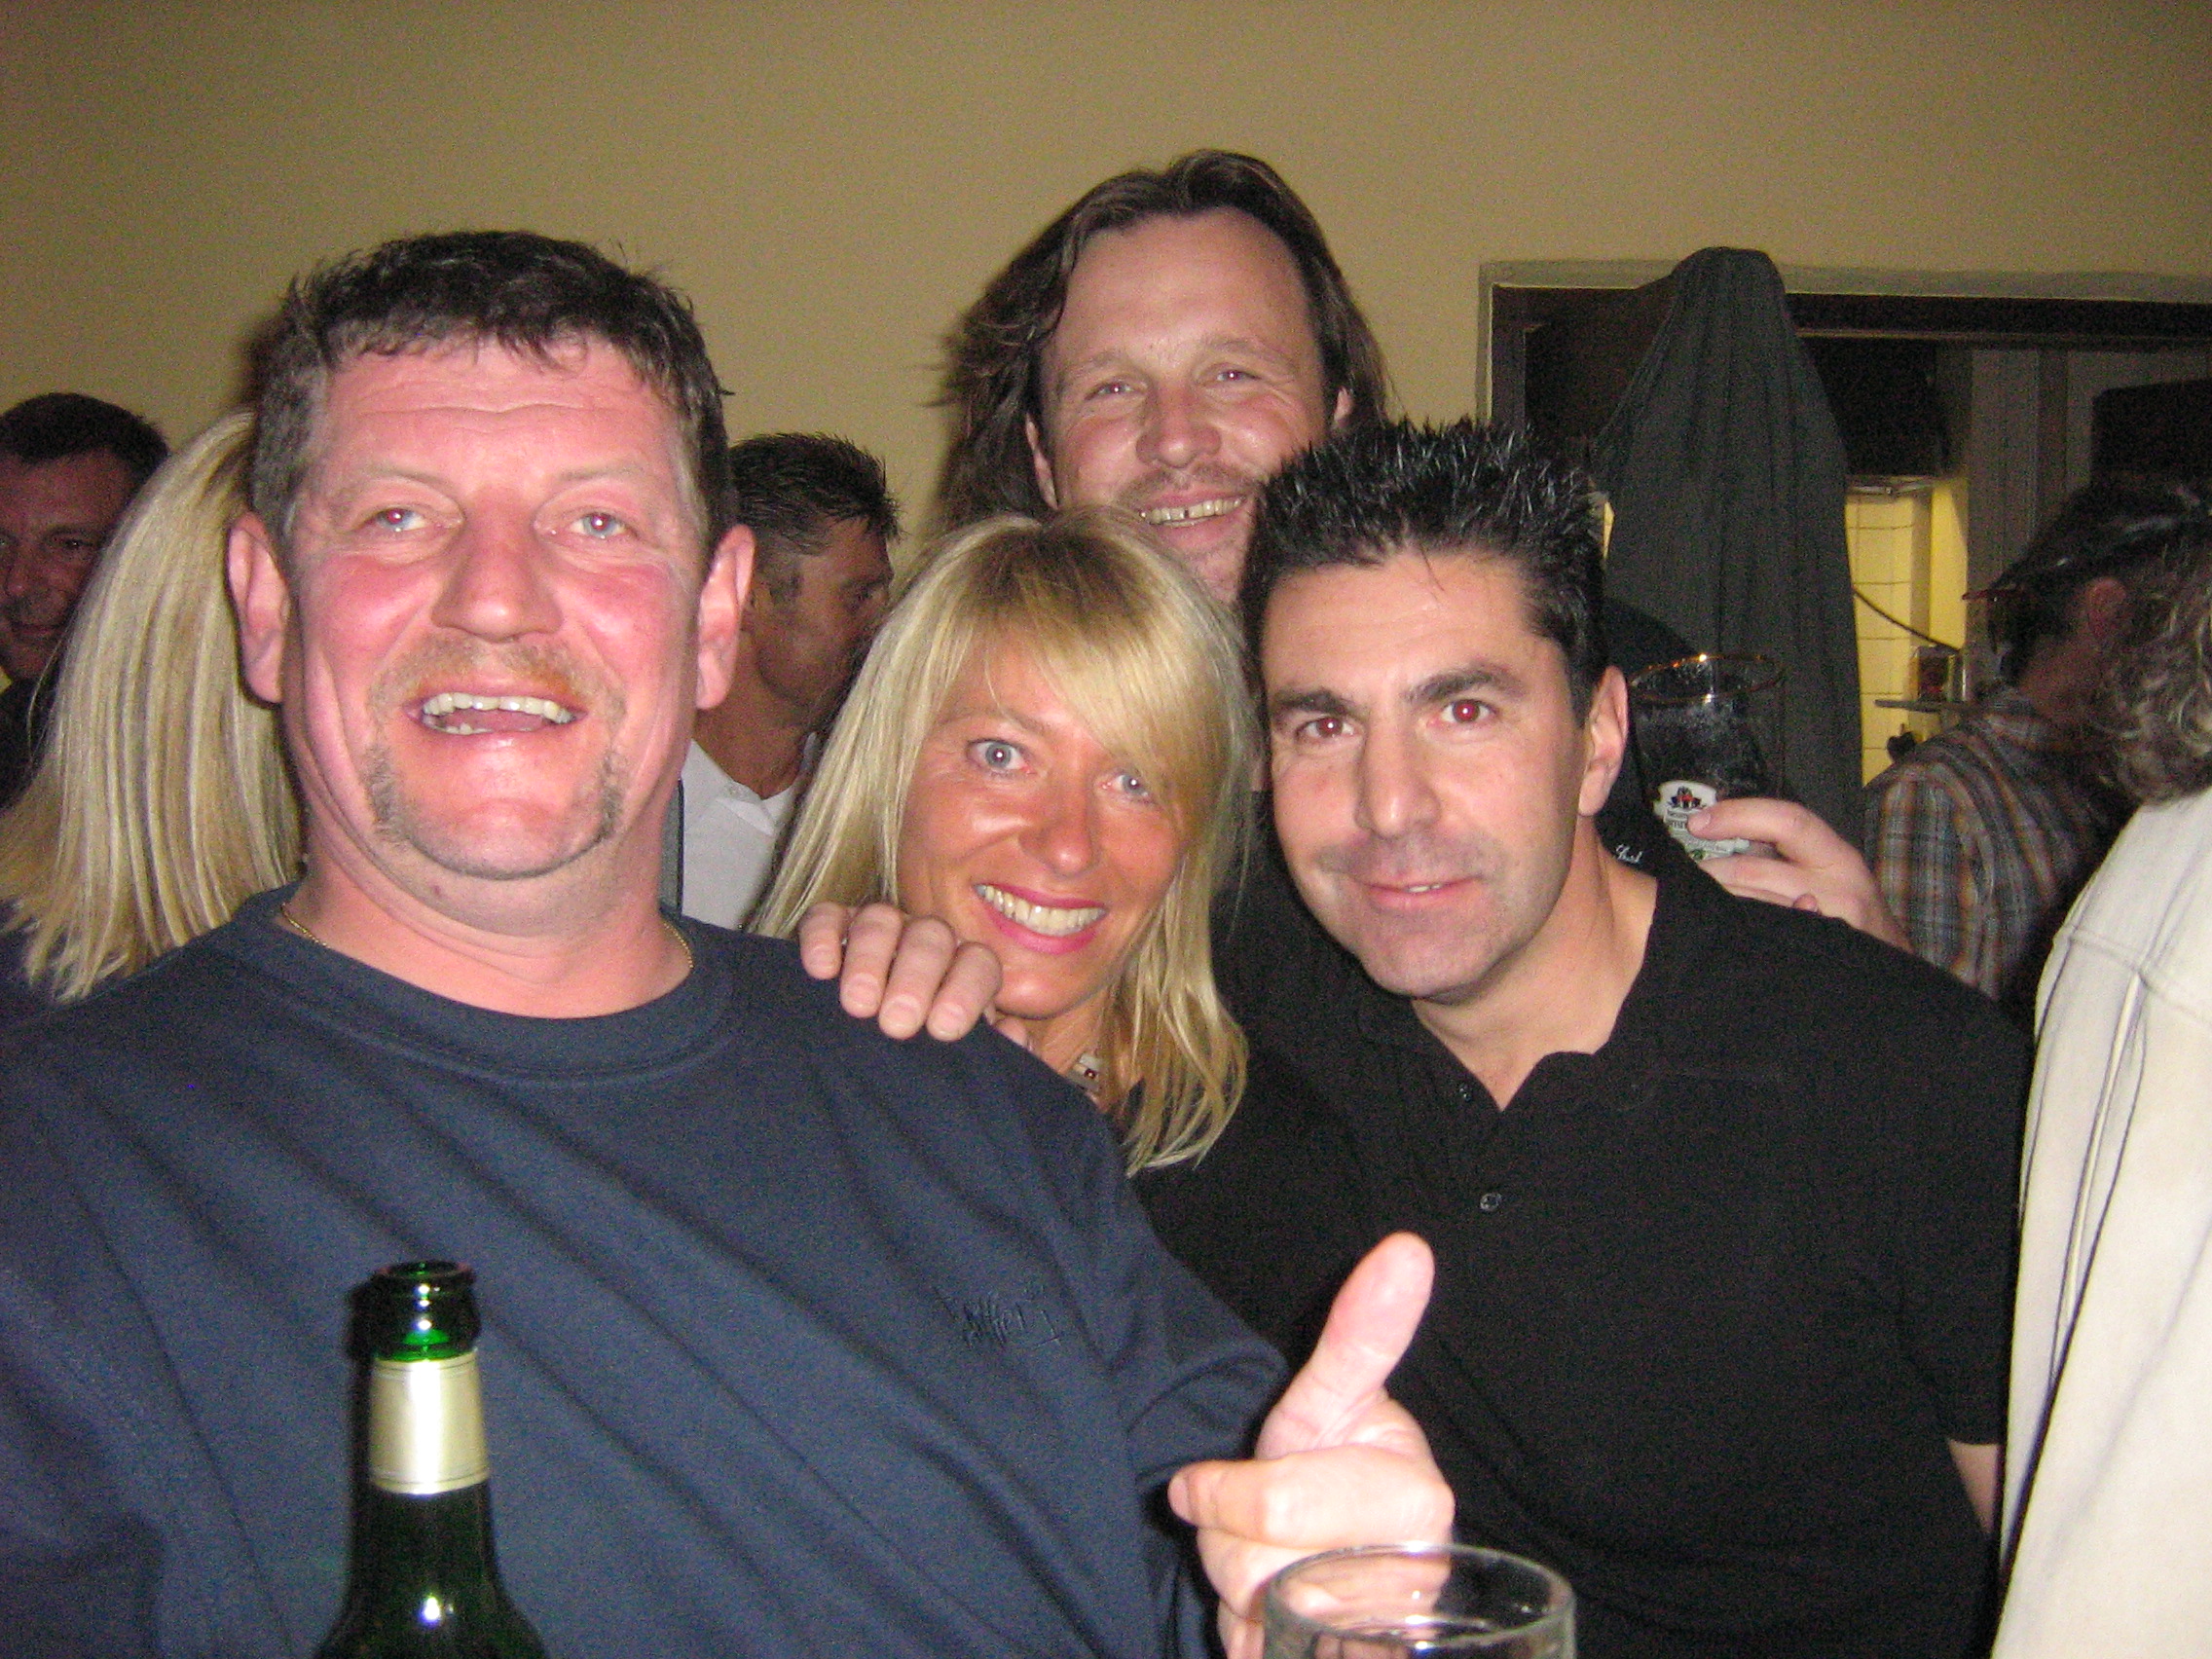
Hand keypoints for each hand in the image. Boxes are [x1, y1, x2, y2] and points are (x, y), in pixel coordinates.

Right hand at [796, 900, 1019, 1042]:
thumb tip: (1013, 1036)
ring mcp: (880, 930)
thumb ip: (995, 1055)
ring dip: (870, 958)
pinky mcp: (832, 928)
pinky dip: (823, 936)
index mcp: (964, 969)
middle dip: (916, 977)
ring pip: (881, 920)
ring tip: (858, 1005)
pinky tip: (821, 972)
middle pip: (930, 937)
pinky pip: (828, 916)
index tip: (942, 1030)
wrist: (864, 1061)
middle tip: (897, 1023)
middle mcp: (926, 942)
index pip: (979, 963)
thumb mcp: (960, 1065)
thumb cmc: (923, 1060)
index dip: (965, 992)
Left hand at [1170, 1234, 1453, 1658]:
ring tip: (1264, 1557)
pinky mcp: (1347, 1657)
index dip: (1224, 1495)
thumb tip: (1408, 1247)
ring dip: (1233, 1583)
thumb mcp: (1334, 1394)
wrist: (1340, 1550)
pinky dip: (1246, 1634)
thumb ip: (1361, 1332)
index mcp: (1415, 1499)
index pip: (1276, 1503)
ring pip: (1250, 1609)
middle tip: (1245, 1514)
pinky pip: (1257, 1651)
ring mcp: (1379, 1630)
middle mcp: (1411, 1575)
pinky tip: (1268, 1612)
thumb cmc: (1331, 1461)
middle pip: (1257, 1564)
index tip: (1196, 1485)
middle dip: (1227, 1534)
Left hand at [1690, 798, 1908, 948]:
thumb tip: (1718, 827)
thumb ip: (1786, 848)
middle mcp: (1836, 890)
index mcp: (1838, 858)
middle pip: (1752, 870)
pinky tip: (1715, 932)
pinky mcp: (1806, 961)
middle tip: (1686, 876)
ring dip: (1713, 903)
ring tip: (1694, 902)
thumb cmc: (1848, 910)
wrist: (1889, 968)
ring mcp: (1823, 929)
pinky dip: (1729, 932)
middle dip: (1709, 871)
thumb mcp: (1829, 869)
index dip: (1740, 815)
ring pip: (1746, 908)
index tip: (1700, 822)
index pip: (1789, 821)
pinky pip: (1753, 941)